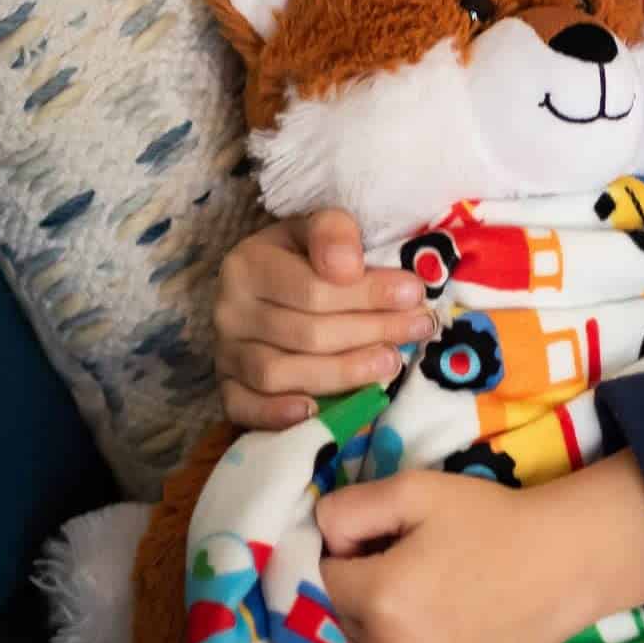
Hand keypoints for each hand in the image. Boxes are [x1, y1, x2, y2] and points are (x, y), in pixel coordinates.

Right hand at [213, 209, 434, 429]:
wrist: (269, 286)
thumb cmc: (303, 258)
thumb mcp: (318, 228)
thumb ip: (333, 232)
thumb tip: (348, 268)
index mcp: (248, 265)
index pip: (312, 289)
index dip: (368, 295)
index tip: (414, 294)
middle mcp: (228, 310)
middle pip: (305, 333)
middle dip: (370, 332)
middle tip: (418, 327)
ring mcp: (225, 353)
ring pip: (279, 374)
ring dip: (341, 374)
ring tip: (390, 363)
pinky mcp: (227, 388)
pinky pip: (243, 408)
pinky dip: (276, 414)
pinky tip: (316, 411)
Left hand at [315, 455, 643, 642]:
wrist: (563, 564)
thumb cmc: (488, 520)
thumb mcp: (413, 490)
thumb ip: (347, 508)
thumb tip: (319, 539)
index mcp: (379, 598)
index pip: (323, 581)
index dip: (350, 559)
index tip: (386, 547)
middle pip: (343, 624)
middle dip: (362, 599)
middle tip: (411, 574)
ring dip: (386, 637)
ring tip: (433, 607)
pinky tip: (449, 640)